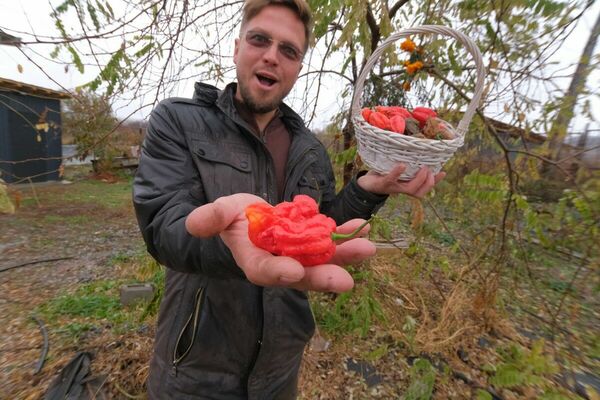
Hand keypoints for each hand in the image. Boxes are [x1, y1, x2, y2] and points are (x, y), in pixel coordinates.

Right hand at [185, 194, 375, 292]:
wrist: (249, 217)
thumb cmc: (231, 217)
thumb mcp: (218, 213)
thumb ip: (210, 218)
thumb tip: (195, 223)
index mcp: (254, 261)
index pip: (264, 271)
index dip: (278, 272)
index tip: (294, 271)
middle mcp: (280, 263)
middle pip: (302, 275)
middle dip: (323, 278)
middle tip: (346, 282)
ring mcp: (299, 253)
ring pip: (323, 260)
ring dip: (345, 257)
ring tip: (367, 249)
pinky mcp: (312, 242)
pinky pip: (331, 241)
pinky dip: (346, 236)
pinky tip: (363, 229)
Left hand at [357, 163, 444, 197]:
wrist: (365, 183)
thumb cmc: (384, 173)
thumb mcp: (398, 169)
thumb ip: (409, 164)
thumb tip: (420, 151)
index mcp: (407, 186)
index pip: (424, 188)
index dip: (435, 182)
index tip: (443, 172)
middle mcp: (402, 189)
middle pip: (419, 193)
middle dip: (428, 182)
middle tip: (430, 170)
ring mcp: (393, 187)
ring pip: (409, 189)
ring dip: (418, 179)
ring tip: (423, 168)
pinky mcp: (383, 183)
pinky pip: (391, 179)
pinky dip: (397, 173)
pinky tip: (402, 165)